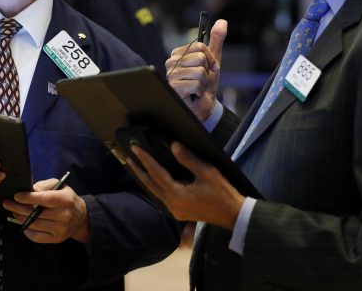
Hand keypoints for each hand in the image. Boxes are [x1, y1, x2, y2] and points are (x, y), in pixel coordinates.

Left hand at [4, 177, 89, 244]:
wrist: (81, 217)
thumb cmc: (66, 198)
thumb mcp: (59, 186)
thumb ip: (45, 185)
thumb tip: (30, 189)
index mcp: (66, 200)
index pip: (45, 199)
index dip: (28, 198)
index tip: (16, 196)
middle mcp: (64, 216)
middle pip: (36, 213)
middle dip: (18, 208)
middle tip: (7, 203)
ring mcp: (60, 229)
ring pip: (34, 224)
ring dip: (20, 218)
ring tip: (13, 212)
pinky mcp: (56, 239)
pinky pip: (36, 236)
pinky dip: (26, 230)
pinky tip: (22, 222)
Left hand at [128, 142, 243, 229]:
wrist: (232, 215)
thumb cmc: (222, 193)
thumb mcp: (207, 172)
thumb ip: (188, 159)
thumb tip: (173, 145)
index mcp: (176, 195)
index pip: (156, 173)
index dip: (145, 159)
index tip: (135, 148)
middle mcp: (171, 204)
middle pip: (150, 185)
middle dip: (139, 170)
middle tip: (129, 156)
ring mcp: (175, 210)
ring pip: (154, 192)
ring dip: (145, 178)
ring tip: (136, 166)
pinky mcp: (179, 213)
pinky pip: (162, 197)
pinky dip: (155, 186)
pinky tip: (154, 180)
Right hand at [165, 19, 227, 119]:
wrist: (203, 106)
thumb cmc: (206, 83)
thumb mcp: (213, 60)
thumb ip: (216, 41)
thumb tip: (222, 22)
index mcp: (179, 53)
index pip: (200, 46)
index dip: (209, 59)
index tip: (207, 68)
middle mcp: (171, 62)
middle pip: (200, 57)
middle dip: (207, 71)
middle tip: (202, 80)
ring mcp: (171, 75)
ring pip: (199, 71)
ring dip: (204, 83)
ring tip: (197, 88)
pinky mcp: (173, 87)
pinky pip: (196, 84)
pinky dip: (200, 91)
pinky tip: (194, 95)